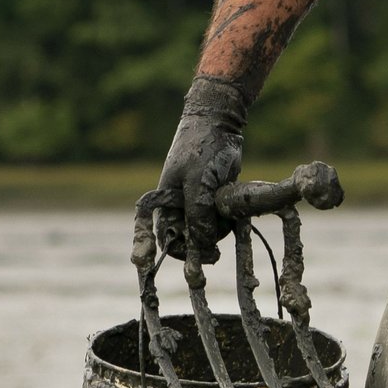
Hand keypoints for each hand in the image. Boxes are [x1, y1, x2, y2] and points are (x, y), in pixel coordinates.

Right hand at [133, 76, 247, 266]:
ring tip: (226, 213)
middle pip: (186, 240)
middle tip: (213, 255)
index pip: (158, 235)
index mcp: (163, 203)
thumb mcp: (198, 184)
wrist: (220, 124)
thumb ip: (198, 215)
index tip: (158, 263)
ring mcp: (197, 205)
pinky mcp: (214, 201)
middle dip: (199, 247)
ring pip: (206, 233)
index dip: (156, 251)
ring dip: (218, 231)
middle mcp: (178, 207)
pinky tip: (232, 210)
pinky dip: (227, 221)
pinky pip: (220, 222)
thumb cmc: (201, 149)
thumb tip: (204, 247)